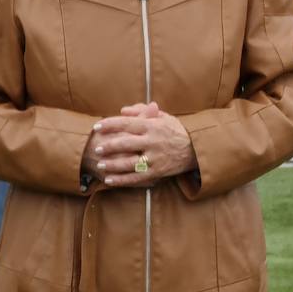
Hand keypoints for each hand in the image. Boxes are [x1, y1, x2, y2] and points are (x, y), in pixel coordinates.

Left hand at [83, 102, 197, 187]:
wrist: (196, 149)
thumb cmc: (176, 131)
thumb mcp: (163, 116)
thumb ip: (142, 111)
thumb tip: (122, 110)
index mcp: (153, 126)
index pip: (127, 123)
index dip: (110, 124)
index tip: (97, 126)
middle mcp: (153, 141)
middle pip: (125, 143)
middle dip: (109, 146)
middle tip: (97, 148)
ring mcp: (154, 158)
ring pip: (128, 163)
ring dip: (112, 164)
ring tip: (100, 165)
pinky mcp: (156, 172)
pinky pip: (136, 177)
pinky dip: (121, 180)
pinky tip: (109, 180)